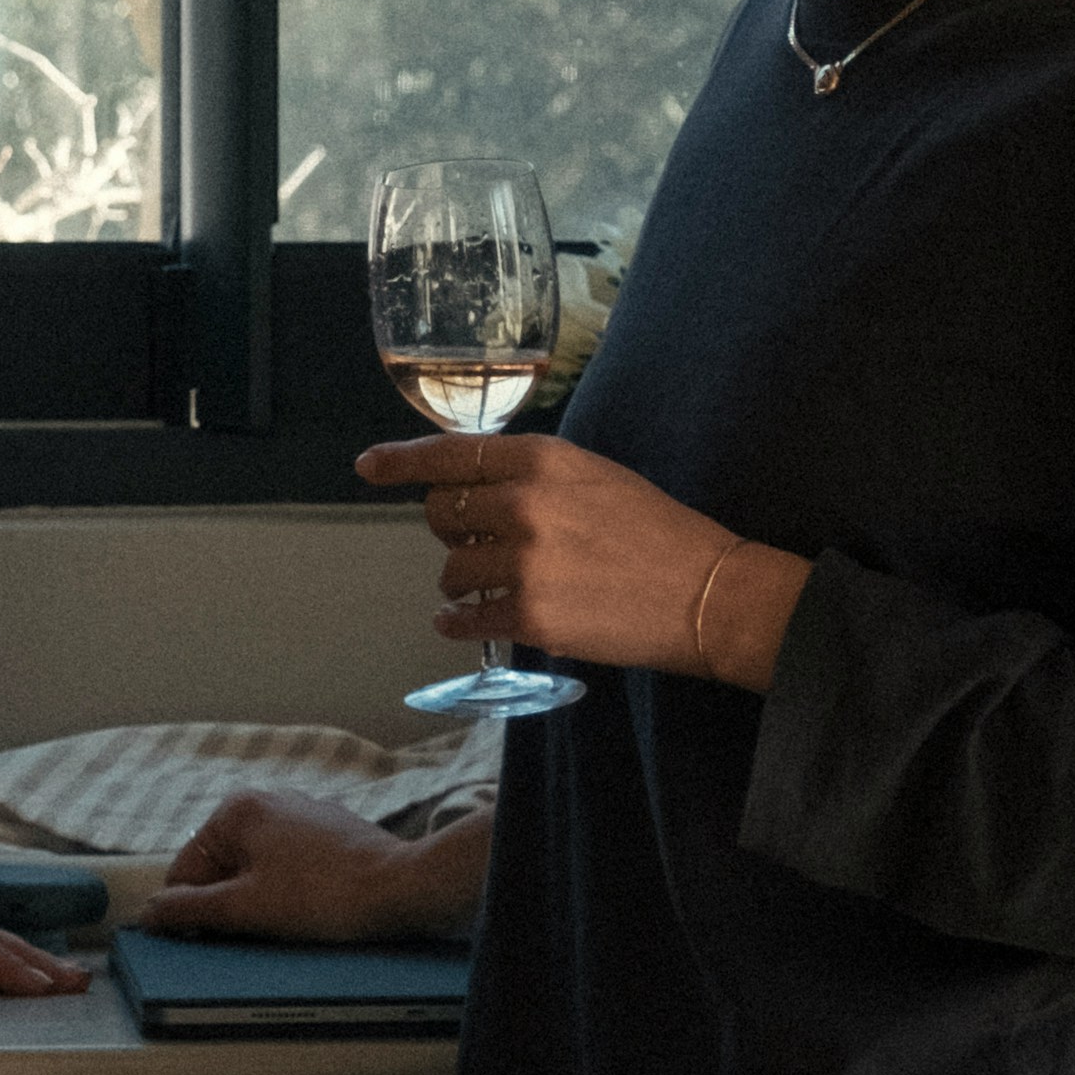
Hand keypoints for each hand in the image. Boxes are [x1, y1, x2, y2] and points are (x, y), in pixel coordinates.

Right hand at [152, 786, 489, 943]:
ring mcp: (303, 813)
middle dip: (227, 904)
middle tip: (248, 937)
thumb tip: (149, 912)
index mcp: (237, 810)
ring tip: (281, 927)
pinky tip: (306, 913)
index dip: (187, 913)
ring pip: (258, 867)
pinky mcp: (332, 832)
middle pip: (222, 866)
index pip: (186, 870)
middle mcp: (267, 800)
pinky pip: (291, 865)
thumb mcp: (244, 909)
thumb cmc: (321, 897)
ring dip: (257, 900)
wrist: (402, 888)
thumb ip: (189, 910)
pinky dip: (288, 890)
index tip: (200, 944)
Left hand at [351, 430, 810, 692]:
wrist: (706, 593)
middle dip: (450, 529)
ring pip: (450, 570)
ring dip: (461, 580)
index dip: (401, 461)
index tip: (368, 466)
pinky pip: (465, 617)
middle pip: (441, 513)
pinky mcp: (530, 615)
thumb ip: (534, 479)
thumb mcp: (595, 478)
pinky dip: (460, 620)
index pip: (452, 453)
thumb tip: (478, 494)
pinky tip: (468, 619)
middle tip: (476, 543)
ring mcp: (524, 562)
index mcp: (542, 460)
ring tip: (495, 585)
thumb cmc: (658, 532)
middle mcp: (525, 504)